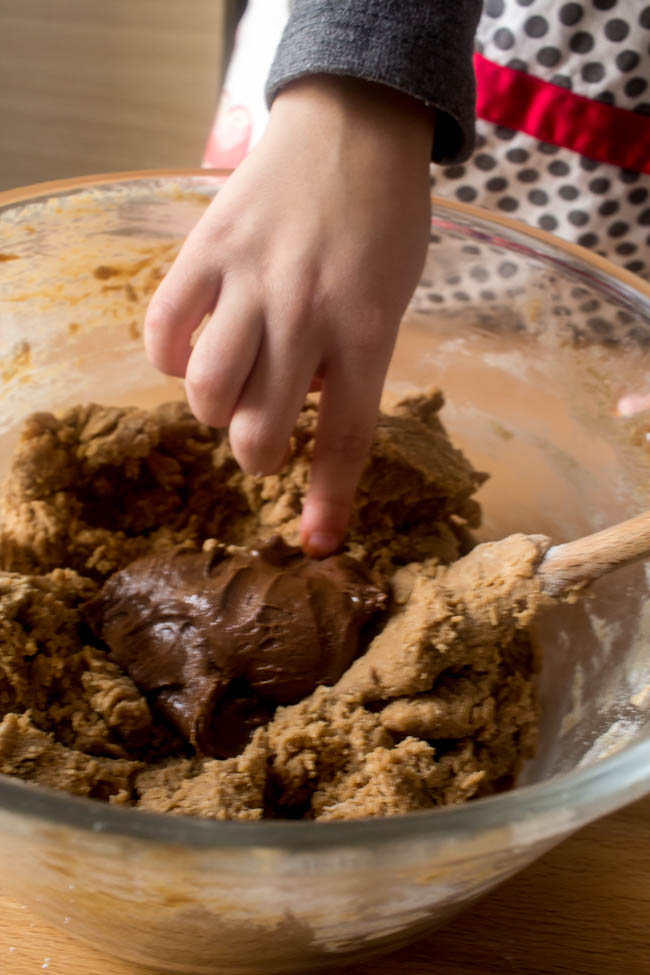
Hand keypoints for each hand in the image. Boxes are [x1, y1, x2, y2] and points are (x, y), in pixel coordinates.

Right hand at [144, 75, 433, 555]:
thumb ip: (355, 361)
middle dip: (258, 454)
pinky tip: (190, 350)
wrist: (354, 123)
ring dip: (213, 412)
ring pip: (205, 392)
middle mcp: (305, 315)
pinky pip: (162, 331)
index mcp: (366, 331)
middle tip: (265, 434)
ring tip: (228, 391)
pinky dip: (170, 358)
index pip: (343, 438)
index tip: (318, 544)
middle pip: (259, 430)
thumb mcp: (394, 298)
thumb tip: (306, 417)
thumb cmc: (387, 218)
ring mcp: (249, 283)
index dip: (328, 500)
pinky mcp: (204, 252)